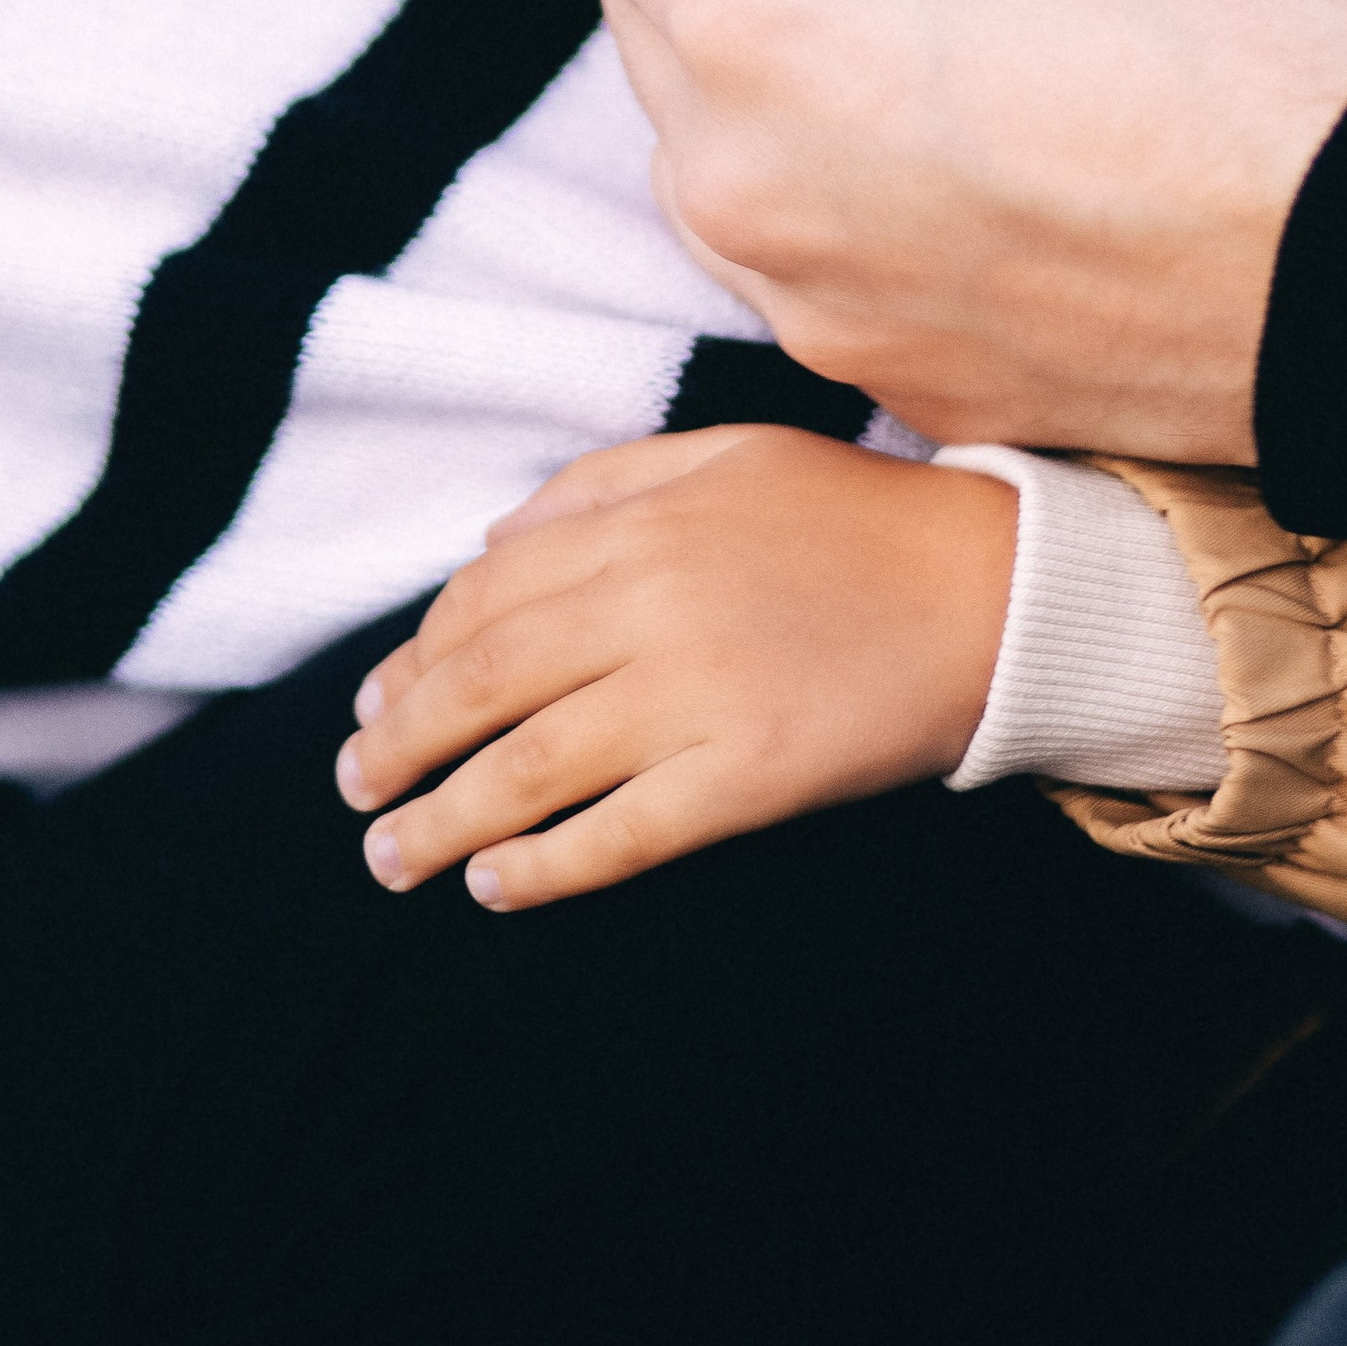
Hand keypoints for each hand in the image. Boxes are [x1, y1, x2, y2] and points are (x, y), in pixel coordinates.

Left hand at [332, 427, 1017, 908]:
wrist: (993, 592)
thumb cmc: (855, 520)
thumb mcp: (726, 457)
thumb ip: (603, 482)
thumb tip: (491, 540)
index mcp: (638, 524)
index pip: (483, 599)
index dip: (414, 658)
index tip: (375, 705)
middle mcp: (650, 605)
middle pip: (483, 686)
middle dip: (399, 745)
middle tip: (353, 790)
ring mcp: (697, 694)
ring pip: (530, 768)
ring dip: (441, 821)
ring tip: (390, 858)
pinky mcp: (748, 775)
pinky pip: (621, 834)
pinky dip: (544, 868)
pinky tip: (495, 888)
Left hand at [556, 0, 1346, 465]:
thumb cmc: (1223, 16)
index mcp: (757, 12)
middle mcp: (740, 173)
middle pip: (643, 26)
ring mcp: (806, 293)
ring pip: (707, 156)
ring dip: (737, 62)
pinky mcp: (887, 375)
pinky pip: (799, 255)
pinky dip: (814, 175)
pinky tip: (901, 122)